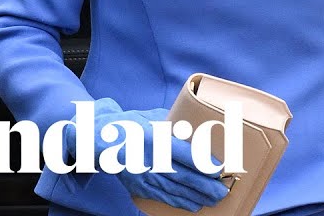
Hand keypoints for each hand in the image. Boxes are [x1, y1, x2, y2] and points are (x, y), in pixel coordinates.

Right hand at [64, 98, 228, 211]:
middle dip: (205, 185)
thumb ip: (175, 125)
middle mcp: (147, 159)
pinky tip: (195, 205)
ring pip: (174, 189)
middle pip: (181, 175)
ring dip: (197, 196)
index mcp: (152, 138)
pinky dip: (180, 202)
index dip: (202, 163)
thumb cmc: (131, 124)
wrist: (100, 140)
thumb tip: (199, 131)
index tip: (219, 169)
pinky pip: (163, 197)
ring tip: (214, 199)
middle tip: (223, 190)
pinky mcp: (139, 186)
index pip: (182, 153)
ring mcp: (142, 176)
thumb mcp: (152, 117)